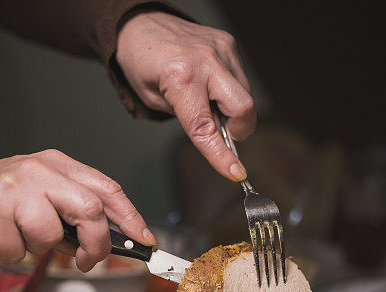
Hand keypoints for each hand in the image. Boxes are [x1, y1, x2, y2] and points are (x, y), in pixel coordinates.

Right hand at [0, 149, 154, 270]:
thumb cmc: (3, 199)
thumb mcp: (44, 192)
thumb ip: (75, 209)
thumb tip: (113, 240)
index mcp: (59, 165)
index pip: (107, 188)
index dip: (131, 217)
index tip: (145, 241)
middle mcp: (39, 171)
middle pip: (90, 209)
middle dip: (95, 243)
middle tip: (86, 259)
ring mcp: (14, 189)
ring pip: (50, 234)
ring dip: (41, 248)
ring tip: (23, 236)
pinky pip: (16, 249)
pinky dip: (12, 255)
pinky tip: (0, 238)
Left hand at [116, 11, 254, 180]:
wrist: (140, 23)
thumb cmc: (142, 64)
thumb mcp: (154, 100)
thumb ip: (187, 120)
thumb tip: (217, 138)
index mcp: (180, 78)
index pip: (206, 128)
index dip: (221, 155)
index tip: (236, 173)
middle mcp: (205, 61)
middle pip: (243, 108)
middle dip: (238, 129)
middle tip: (222, 131)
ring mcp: (221, 50)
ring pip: (246, 95)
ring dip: (232, 109)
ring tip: (207, 100)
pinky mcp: (228, 44)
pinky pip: (241, 78)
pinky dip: (230, 91)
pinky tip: (211, 85)